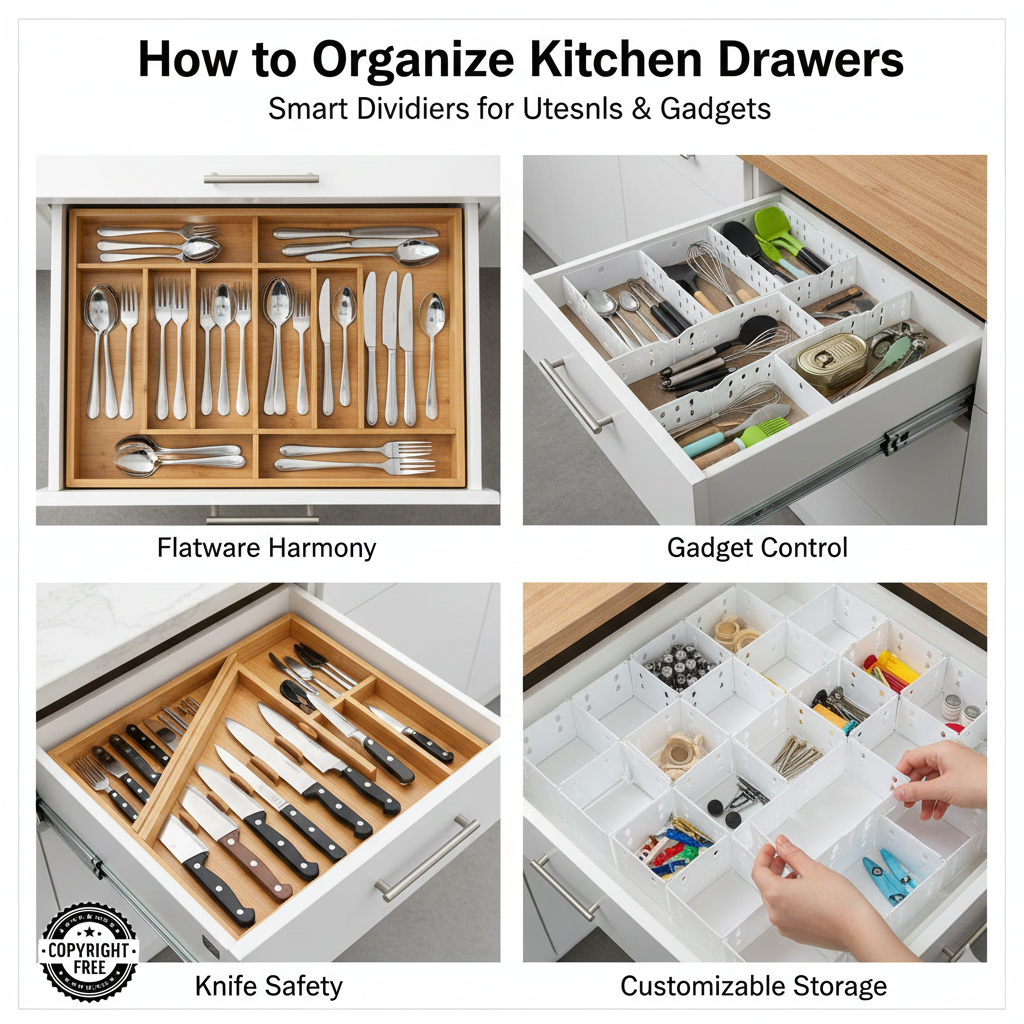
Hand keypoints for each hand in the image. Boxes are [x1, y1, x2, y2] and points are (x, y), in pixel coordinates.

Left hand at [751, 835, 917, 961]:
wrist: (859, 930)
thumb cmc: (841, 904)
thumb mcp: (813, 868)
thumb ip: (792, 853)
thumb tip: (781, 844)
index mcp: (776, 896)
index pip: (758, 871)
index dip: (763, 855)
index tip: (770, 848)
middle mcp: (777, 914)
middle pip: (765, 885)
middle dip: (773, 868)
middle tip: (783, 857)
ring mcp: (786, 927)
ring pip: (775, 899)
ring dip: (782, 883)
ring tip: (798, 872)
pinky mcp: (797, 934)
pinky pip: (785, 912)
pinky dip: (789, 899)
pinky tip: (804, 891)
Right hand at [894, 741, 986, 820]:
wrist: (1003, 791)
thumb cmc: (980, 782)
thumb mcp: (942, 788)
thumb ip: (917, 791)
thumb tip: (900, 791)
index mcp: (940, 750)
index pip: (911, 758)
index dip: (901, 773)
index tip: (896, 786)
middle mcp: (947, 756)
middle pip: (921, 771)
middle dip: (914, 789)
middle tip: (907, 800)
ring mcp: (956, 767)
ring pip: (933, 782)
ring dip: (927, 798)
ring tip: (922, 812)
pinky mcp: (963, 779)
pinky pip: (944, 788)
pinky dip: (939, 800)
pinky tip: (937, 811)